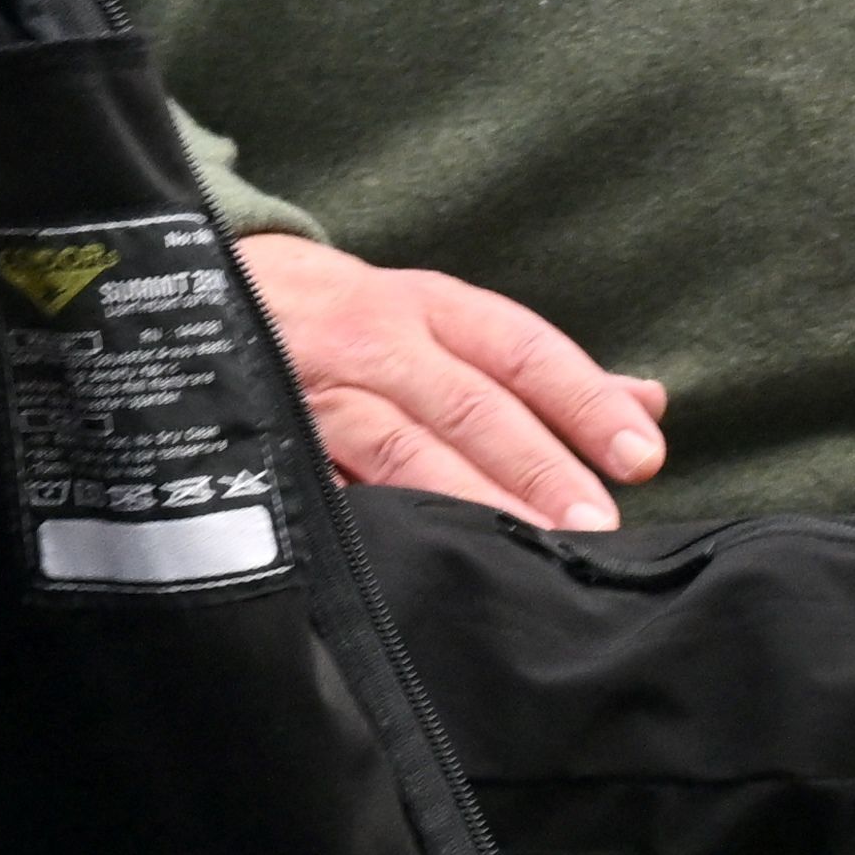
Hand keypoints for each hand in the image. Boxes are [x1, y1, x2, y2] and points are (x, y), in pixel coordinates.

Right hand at [242, 233, 666, 528]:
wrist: (204, 294)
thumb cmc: (353, 323)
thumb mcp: (444, 321)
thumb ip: (544, 373)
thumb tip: (649, 403)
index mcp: (429, 307)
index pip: (523, 350)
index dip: (584, 400)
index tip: (642, 454)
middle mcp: (376, 340)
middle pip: (469, 403)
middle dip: (534, 465)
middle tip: (594, 523)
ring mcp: (316, 390)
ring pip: (398, 446)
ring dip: (467, 497)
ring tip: (527, 545)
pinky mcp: (268, 441)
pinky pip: (323, 485)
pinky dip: (370, 521)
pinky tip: (416, 559)